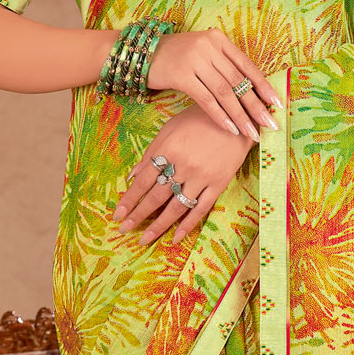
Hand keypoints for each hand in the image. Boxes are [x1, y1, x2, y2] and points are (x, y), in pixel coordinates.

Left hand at [112, 105, 256, 246]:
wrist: (236, 114)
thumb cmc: (198, 119)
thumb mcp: (170, 129)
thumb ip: (151, 152)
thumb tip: (132, 176)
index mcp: (168, 149)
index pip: (143, 181)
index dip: (129, 199)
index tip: (117, 214)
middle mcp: (182, 165)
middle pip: (155, 197)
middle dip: (137, 215)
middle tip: (124, 229)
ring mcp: (201, 176)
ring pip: (176, 207)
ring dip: (158, 226)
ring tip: (144, 239)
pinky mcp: (218, 183)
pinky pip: (200, 209)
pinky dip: (187, 225)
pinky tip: (175, 238)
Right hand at [146, 28, 281, 140]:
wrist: (141, 53)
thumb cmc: (177, 57)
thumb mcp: (203, 52)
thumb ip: (223, 65)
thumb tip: (250, 92)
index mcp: (219, 39)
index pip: (246, 65)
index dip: (263, 85)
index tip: (277, 103)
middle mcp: (209, 47)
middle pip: (238, 81)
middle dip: (256, 105)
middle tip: (271, 124)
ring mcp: (195, 60)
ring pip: (224, 92)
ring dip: (240, 115)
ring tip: (252, 132)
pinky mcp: (181, 75)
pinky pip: (206, 99)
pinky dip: (220, 115)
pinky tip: (230, 129)